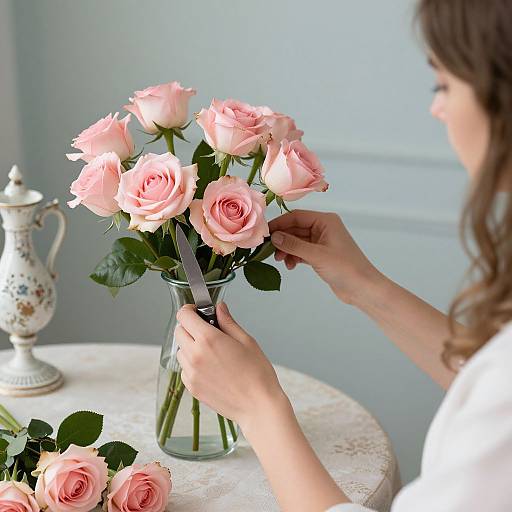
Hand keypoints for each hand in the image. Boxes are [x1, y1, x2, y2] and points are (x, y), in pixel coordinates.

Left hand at [175, 302, 289, 430]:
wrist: (258, 406)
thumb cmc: (257, 374)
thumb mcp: (246, 341)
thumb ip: (228, 322)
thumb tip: (219, 308)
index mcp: (209, 339)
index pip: (184, 316)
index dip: (189, 310)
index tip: (197, 311)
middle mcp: (195, 355)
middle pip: (179, 332)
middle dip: (190, 327)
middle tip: (208, 331)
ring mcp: (191, 373)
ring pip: (181, 351)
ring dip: (190, 346)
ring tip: (212, 353)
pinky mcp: (192, 388)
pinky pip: (185, 369)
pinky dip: (192, 364)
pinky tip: (211, 368)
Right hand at [269, 209, 379, 303]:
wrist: (363, 288)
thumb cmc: (345, 268)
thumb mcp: (316, 255)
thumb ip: (293, 245)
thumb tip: (274, 237)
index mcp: (325, 221)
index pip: (296, 216)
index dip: (279, 223)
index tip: (265, 234)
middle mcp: (323, 228)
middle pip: (295, 228)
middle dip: (282, 239)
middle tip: (269, 251)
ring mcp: (322, 242)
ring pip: (297, 241)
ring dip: (287, 249)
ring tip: (280, 260)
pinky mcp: (320, 255)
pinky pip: (301, 251)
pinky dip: (294, 257)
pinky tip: (290, 265)